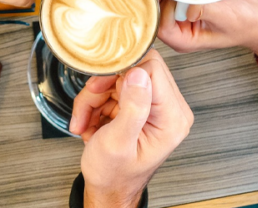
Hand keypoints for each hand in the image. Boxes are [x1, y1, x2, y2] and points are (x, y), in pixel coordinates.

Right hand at [71, 51, 192, 207]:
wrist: (107, 189)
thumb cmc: (114, 175)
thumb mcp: (118, 143)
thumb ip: (132, 108)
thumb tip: (139, 72)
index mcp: (172, 118)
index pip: (153, 68)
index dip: (122, 71)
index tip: (100, 86)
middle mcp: (168, 109)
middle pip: (133, 69)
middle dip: (103, 86)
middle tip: (88, 106)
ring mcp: (151, 105)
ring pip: (116, 78)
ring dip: (93, 97)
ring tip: (85, 121)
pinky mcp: (137, 104)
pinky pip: (111, 88)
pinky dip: (94, 102)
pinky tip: (90, 122)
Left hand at [157, 0, 257, 64]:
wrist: (257, 17)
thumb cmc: (245, 23)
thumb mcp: (225, 16)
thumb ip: (203, 11)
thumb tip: (187, 4)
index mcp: (184, 41)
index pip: (161, 26)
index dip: (166, 10)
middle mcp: (179, 30)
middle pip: (158, 11)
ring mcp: (181, 17)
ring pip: (163, 0)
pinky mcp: (185, 4)